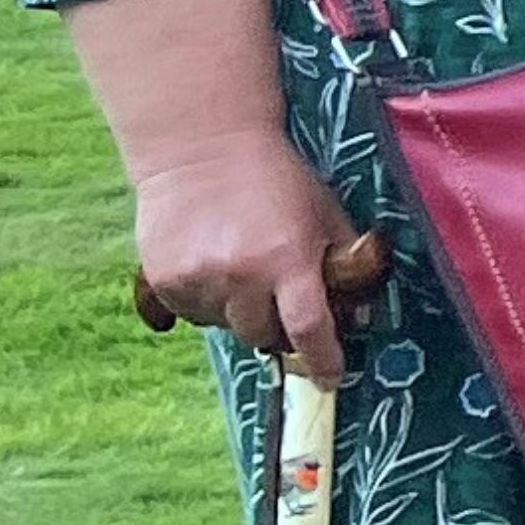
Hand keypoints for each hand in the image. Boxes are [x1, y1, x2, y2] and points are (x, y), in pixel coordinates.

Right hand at [122, 135, 379, 380]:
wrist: (200, 146)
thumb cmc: (276, 179)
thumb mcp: (324, 214)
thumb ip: (345, 266)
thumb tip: (362, 317)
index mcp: (288, 259)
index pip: (309, 329)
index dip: (323, 360)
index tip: (331, 378)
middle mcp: (240, 274)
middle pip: (263, 336)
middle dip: (278, 328)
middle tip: (281, 300)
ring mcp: (197, 278)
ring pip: (224, 326)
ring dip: (239, 312)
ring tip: (242, 268)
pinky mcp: (162, 278)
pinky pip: (190, 313)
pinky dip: (206, 302)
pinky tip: (212, 265)